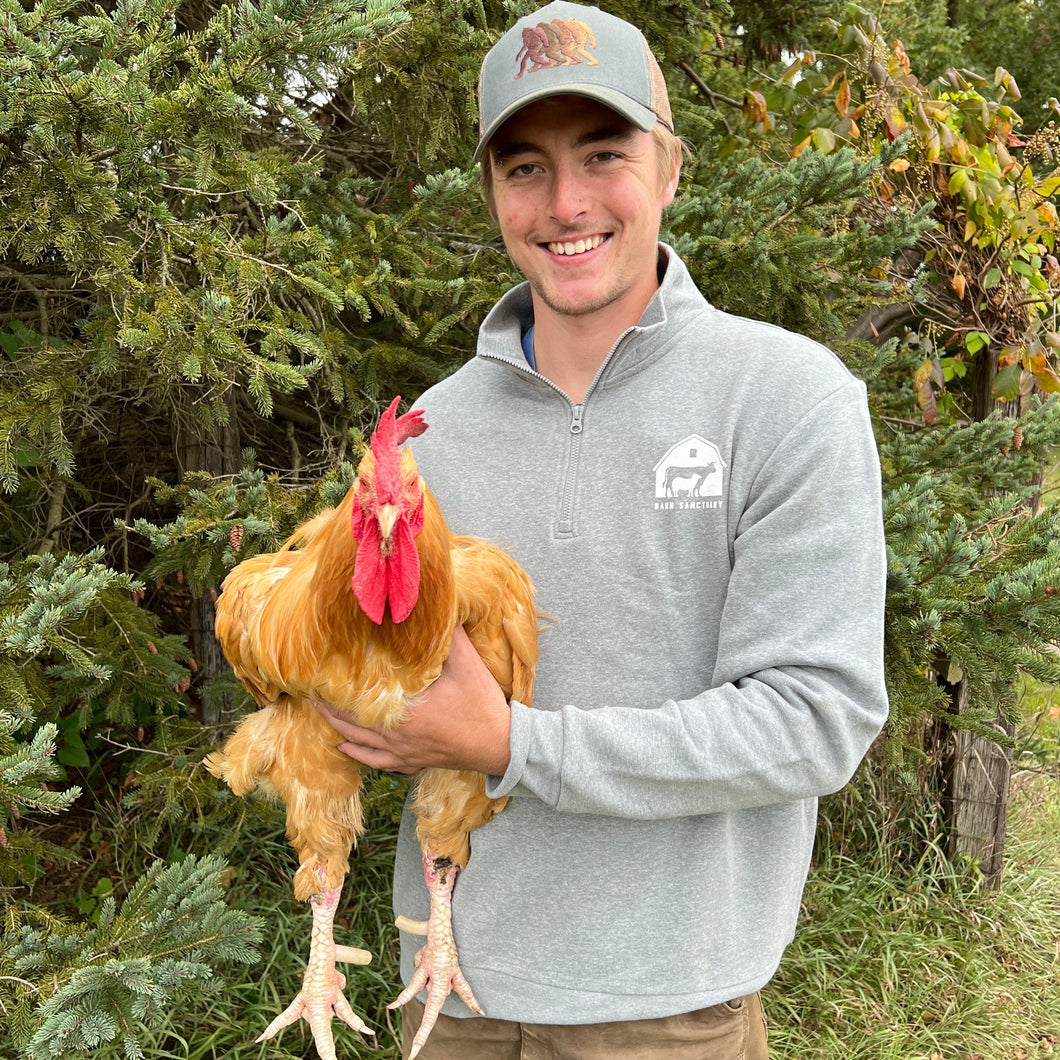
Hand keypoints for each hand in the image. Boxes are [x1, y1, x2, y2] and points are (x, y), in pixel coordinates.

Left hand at [311, 626, 511, 775]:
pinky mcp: (414, 762)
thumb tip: (437, 606)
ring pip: (359, 744)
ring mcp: (404, 752)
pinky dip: (358, 755)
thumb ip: (449, 636)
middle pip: (350, 723)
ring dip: (337, 729)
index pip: (358, 701)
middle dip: (327, 709)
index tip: (317, 678)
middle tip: (308, 695)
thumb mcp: (467, 664)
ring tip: (320, 714)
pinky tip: (345, 748)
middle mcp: (397, 736)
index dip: (335, 692)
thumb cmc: (482, 705)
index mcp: (404, 712)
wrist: (501, 745)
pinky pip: (378, 762)